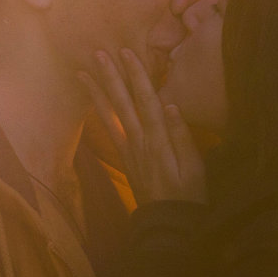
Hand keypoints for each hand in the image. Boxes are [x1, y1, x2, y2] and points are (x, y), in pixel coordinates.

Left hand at [80, 48, 206, 204]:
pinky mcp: (125, 156)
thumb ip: (182, 136)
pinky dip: (100, 111)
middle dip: (111, 76)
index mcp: (158, 140)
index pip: (147, 100)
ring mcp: (129, 149)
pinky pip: (109, 128)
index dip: (136, 75)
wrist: (168, 223)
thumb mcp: (194, 168)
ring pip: (111, 114)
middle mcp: (139, 141)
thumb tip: (171, 105)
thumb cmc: (188, 194)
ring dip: (97, 91)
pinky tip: (93, 100)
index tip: (127, 53)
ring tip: (84, 72)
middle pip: (123, 103)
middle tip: (98, 53)